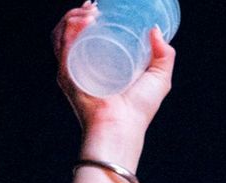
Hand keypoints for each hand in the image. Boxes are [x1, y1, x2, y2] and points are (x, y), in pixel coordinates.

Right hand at [52, 2, 175, 137]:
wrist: (123, 127)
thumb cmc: (139, 109)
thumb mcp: (159, 78)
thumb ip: (163, 55)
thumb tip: (155, 30)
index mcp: (98, 64)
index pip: (85, 35)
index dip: (88, 17)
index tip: (98, 6)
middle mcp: (81, 66)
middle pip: (70, 31)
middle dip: (78, 13)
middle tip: (94, 6)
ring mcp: (71, 70)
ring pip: (62, 35)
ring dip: (73, 17)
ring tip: (90, 11)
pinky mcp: (67, 76)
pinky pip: (63, 47)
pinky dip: (70, 30)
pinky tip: (83, 21)